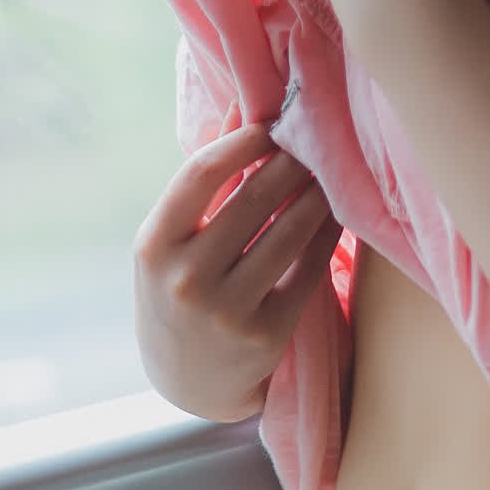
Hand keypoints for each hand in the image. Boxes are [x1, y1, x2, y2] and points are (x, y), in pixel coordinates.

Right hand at [132, 124, 342, 422]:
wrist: (186, 381)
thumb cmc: (178, 293)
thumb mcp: (169, 242)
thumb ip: (202, 182)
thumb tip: (241, 107)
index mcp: (155, 245)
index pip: (202, 172)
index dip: (243, 141)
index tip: (269, 125)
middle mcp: (188, 278)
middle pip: (253, 199)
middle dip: (291, 162)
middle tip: (312, 140)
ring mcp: (228, 311)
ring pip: (287, 233)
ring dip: (315, 194)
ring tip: (329, 172)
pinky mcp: (266, 335)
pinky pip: (306, 270)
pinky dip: (324, 237)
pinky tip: (334, 214)